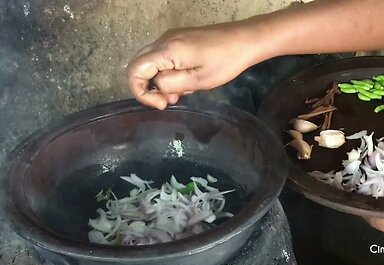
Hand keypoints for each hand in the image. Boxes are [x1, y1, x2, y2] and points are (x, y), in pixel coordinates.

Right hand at [126, 23, 261, 108]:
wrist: (244, 40)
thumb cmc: (225, 61)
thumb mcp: (198, 80)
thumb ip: (171, 85)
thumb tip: (155, 87)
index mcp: (167, 50)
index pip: (134, 70)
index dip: (141, 92)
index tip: (162, 104)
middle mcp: (163, 40)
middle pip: (138, 65)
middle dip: (149, 88)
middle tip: (171, 100)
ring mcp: (170, 38)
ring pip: (150, 63)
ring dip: (160, 81)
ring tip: (183, 91)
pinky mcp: (178, 39)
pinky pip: (162, 58)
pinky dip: (167, 73)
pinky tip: (186, 80)